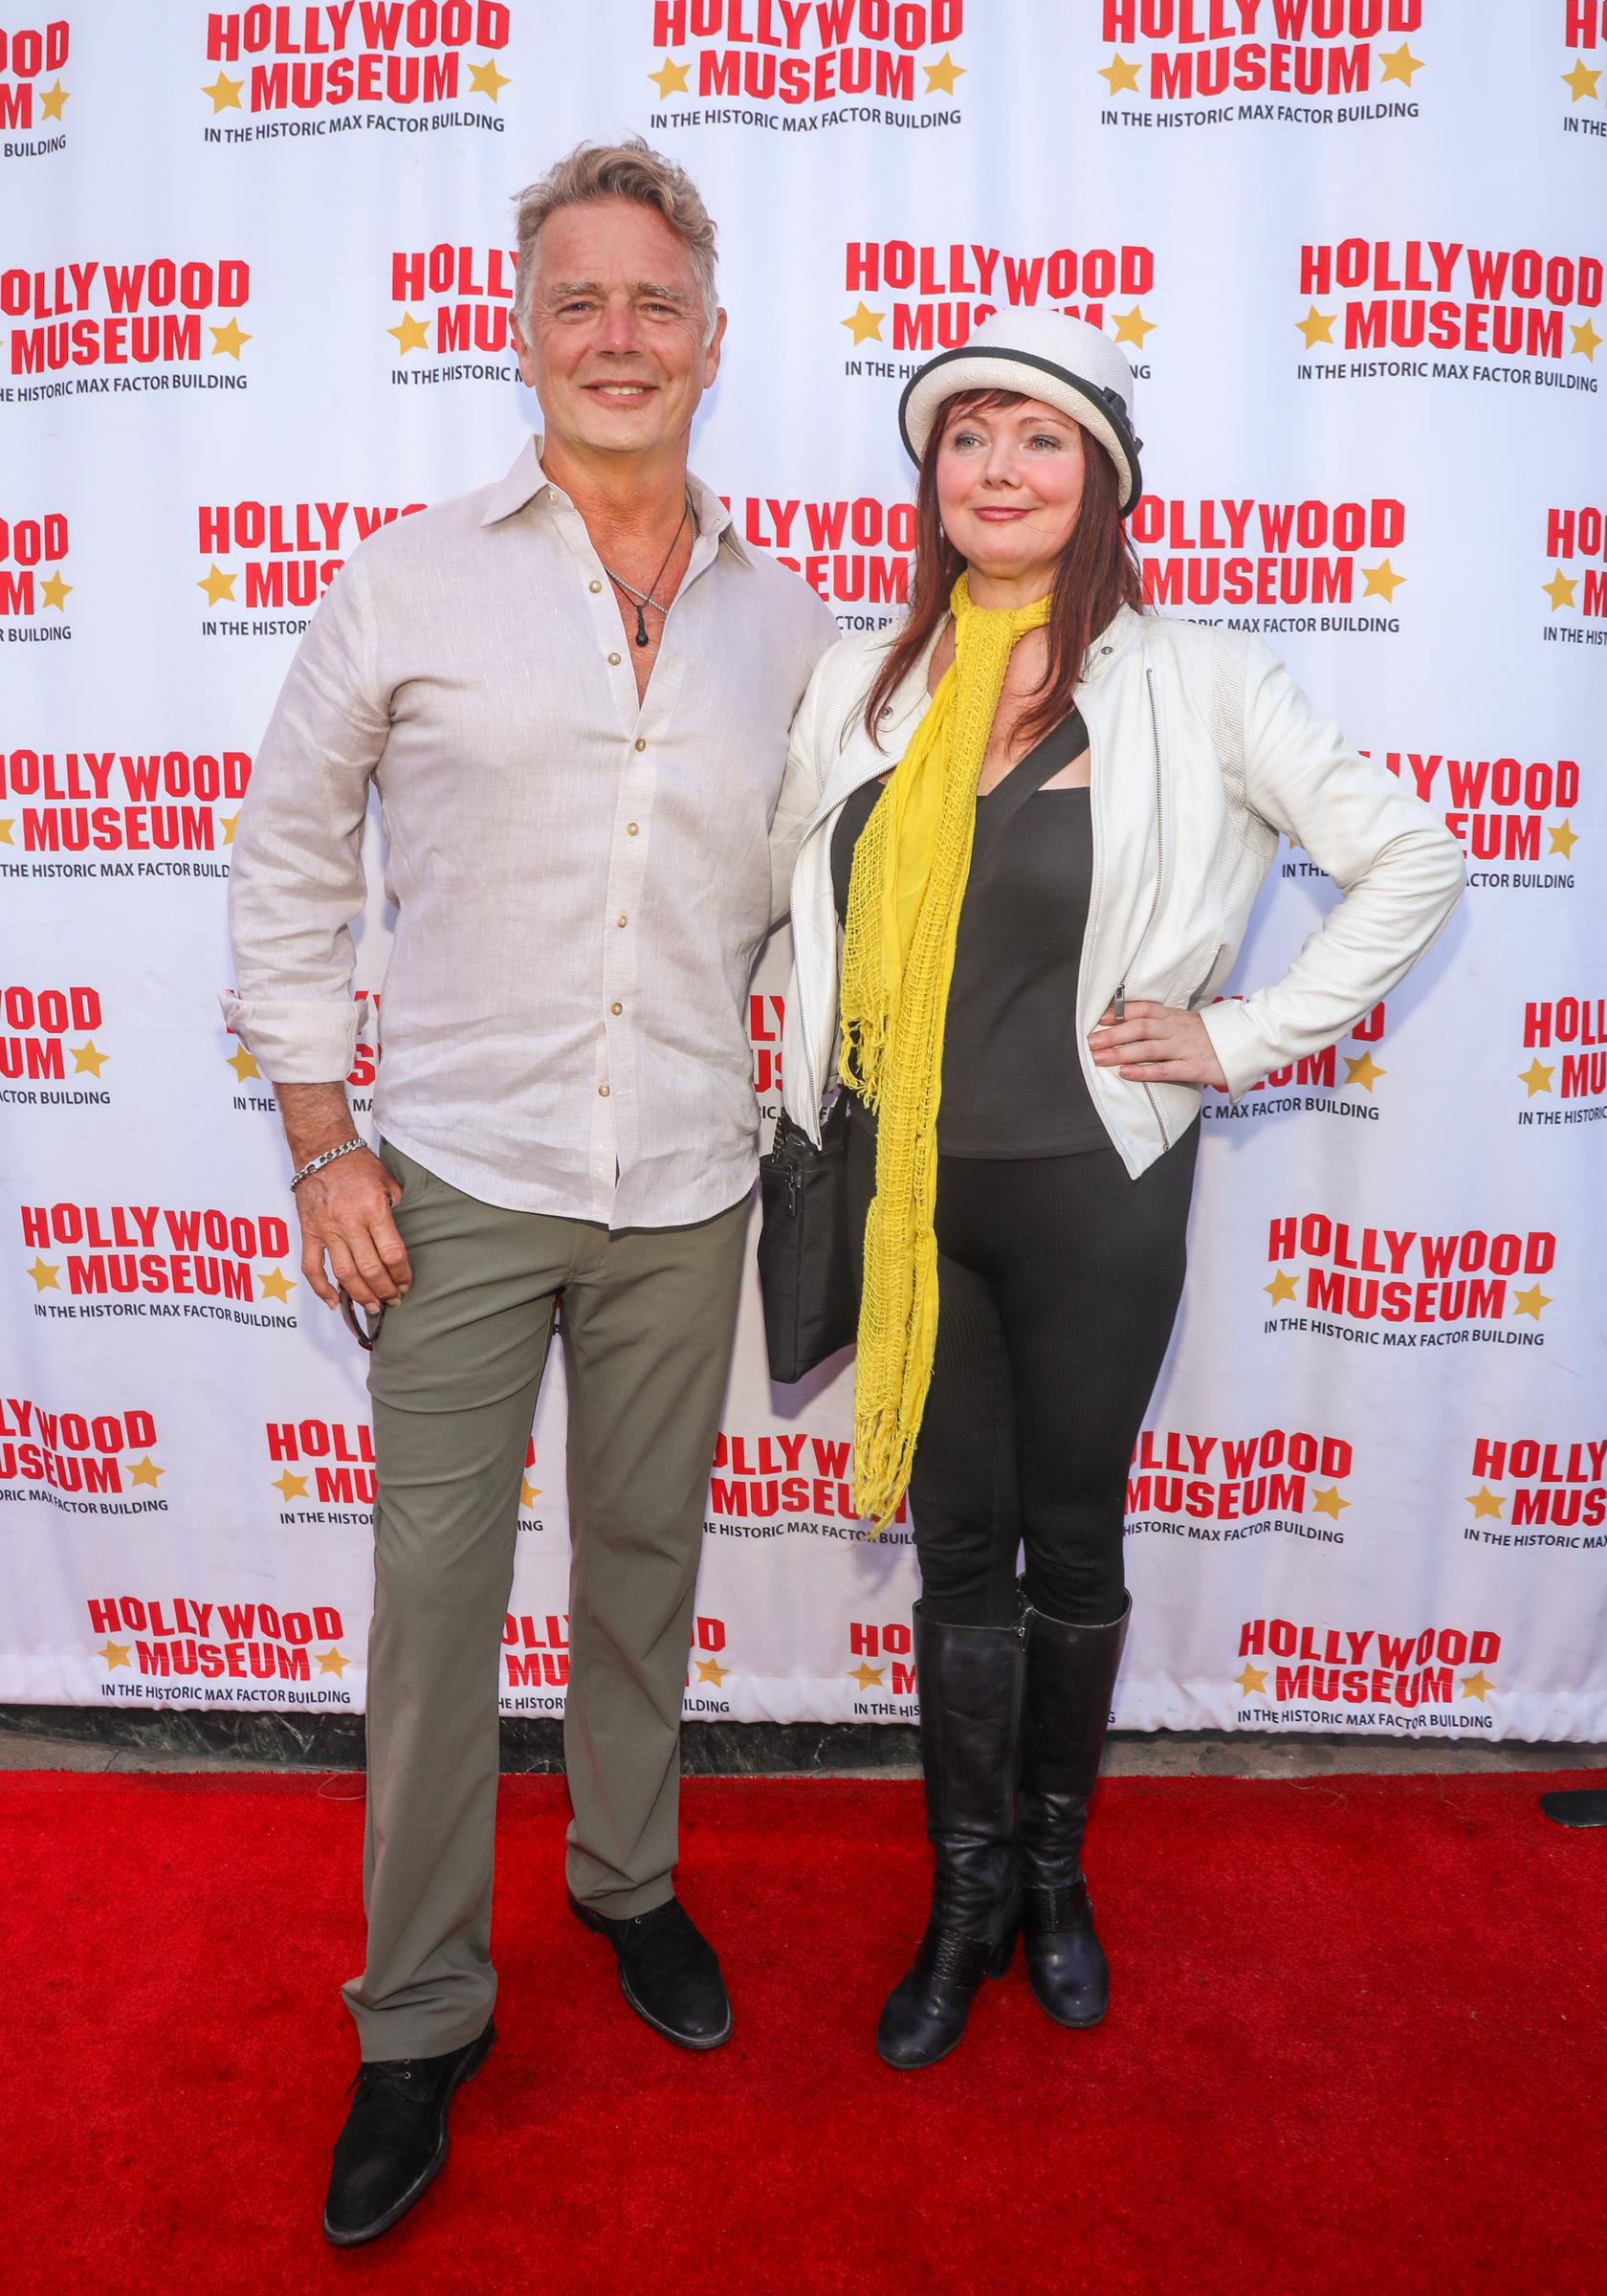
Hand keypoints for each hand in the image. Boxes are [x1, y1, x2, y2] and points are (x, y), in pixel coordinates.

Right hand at [295, 1147, 411, 1311]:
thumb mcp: (387, 1183)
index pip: (392, 1253)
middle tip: (393, 1299)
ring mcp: (326, 1230)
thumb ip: (393, 1210)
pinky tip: (334, 1301)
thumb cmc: (356, 1164)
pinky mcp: (308, 1232)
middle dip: (385, 1290)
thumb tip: (395, 1237)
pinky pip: (312, 1267)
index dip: (402, 1274)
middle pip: (370, 1269)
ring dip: (360, 1295)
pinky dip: (321, 1288)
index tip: (406, 1283)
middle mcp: (349, 1222)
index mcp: (373, 1209)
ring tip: (372, 1306)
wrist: (321, 1150)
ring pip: (344, 1273)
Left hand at [1089, 1000, 1227, 1088]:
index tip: (1100, 1018)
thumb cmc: (1211, 1036)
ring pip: (1148, 1048)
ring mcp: (1184, 1048)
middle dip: (1113, 1034)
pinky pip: (1164, 1069)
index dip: (1121, 1012)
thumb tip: (1133, 1025)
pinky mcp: (1192, 1068)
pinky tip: (1125, 1073)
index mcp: (1174, 1016)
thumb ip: (1163, 1023)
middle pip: (1140, 1027)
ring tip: (1099, 1059)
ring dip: (1121, 1052)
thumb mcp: (1186, 1023)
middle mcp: (1177, 1029)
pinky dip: (1143, 1071)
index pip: (1144, 1009)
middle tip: (1091, 1042)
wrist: (1246, 1044)